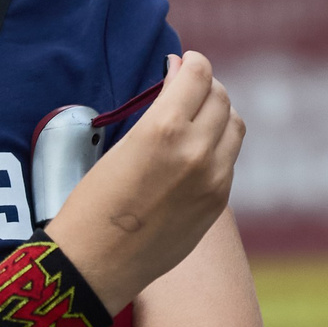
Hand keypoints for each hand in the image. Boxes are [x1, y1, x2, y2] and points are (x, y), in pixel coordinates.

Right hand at [46, 52, 244, 313]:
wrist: (97, 264)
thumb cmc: (93, 203)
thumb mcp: (120, 145)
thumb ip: (159, 111)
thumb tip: (178, 79)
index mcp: (164, 129)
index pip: (199, 74)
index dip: (192, 63)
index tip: (183, 63)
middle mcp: (197, 152)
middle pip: (221, 98)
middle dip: (205, 86)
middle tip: (187, 87)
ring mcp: (213, 180)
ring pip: (234, 127)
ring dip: (218, 114)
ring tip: (196, 117)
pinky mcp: (217, 204)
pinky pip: (228, 160)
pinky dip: (217, 146)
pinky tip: (195, 152)